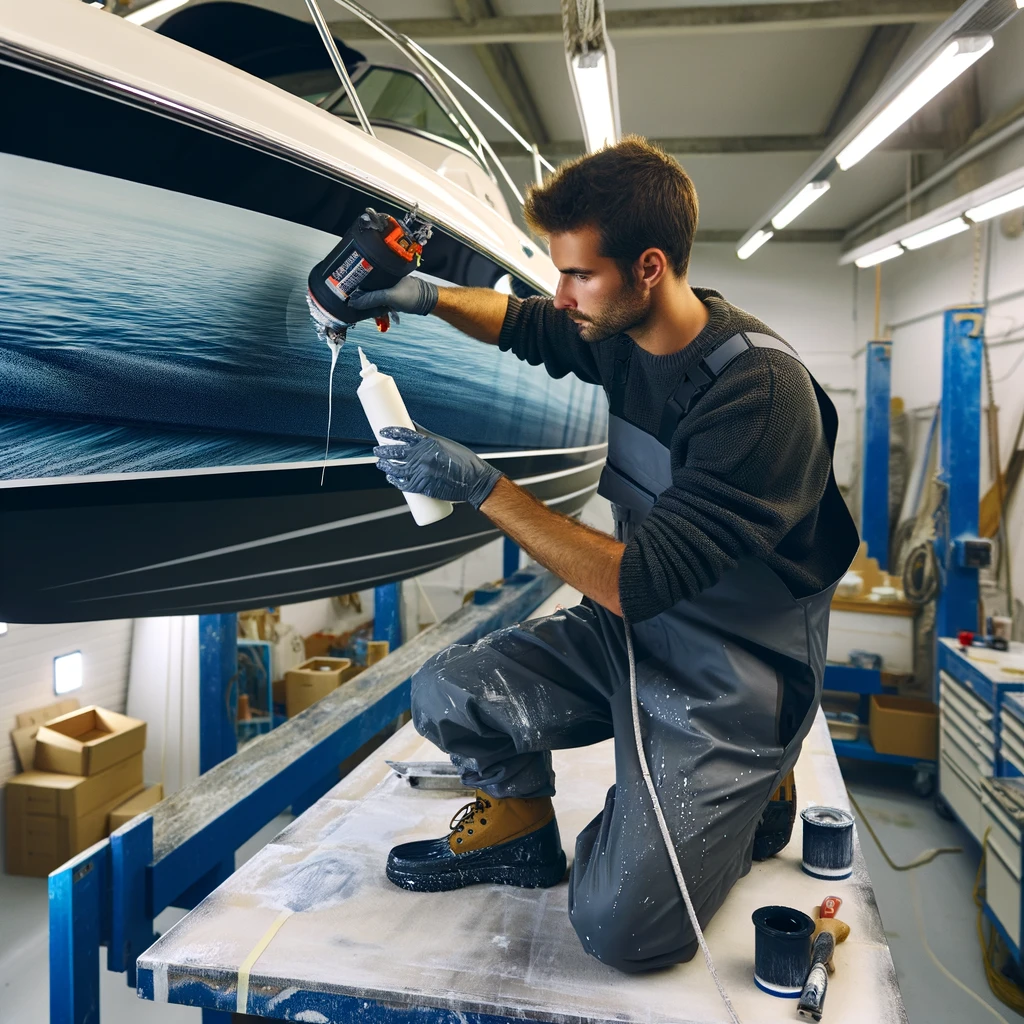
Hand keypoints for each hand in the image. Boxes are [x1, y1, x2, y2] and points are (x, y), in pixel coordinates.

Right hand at [347, 277, 437, 316]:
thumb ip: (373, 299)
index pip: (363, 272)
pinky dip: (371, 302)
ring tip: (354, 303)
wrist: (427, 302)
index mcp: (382, 269)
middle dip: (356, 290)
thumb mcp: (390, 296)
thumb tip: (354, 302)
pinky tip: (366, 307)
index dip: (352, 278)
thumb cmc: (413, 295)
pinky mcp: (388, 293)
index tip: (342, 285)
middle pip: (364, 282)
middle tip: (346, 297)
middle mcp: (382, 275)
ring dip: (364, 298)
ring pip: (369, 291)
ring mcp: (385, 284)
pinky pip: (375, 297)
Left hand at [373, 426, 501, 508]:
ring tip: (381, 463)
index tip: (382, 432)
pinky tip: (391, 478)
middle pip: (396, 452)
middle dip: (383, 451)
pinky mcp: (423, 486)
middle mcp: (423, 456)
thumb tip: (413, 427)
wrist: (475, 481)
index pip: (403, 434)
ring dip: (386, 466)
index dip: (390, 432)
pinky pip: (404, 484)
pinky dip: (395, 481)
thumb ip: (427, 437)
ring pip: (397, 469)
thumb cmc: (463, 461)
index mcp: (428, 443)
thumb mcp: (445, 443)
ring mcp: (421, 472)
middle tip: (377, 450)